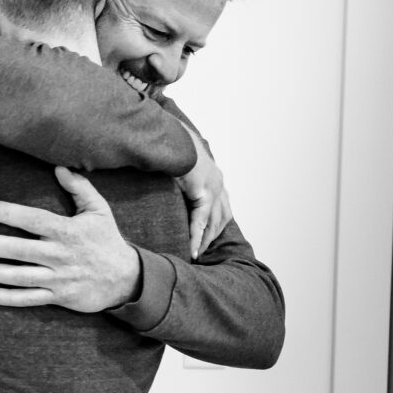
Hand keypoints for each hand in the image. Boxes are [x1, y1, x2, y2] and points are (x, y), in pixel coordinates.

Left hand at [0, 167, 140, 310]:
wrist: (127, 279)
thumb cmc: (107, 240)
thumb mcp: (99, 210)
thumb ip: (79, 187)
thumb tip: (60, 166)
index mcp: (68, 231)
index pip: (34, 220)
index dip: (9, 213)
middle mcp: (61, 255)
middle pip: (22, 250)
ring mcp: (59, 278)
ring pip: (23, 276)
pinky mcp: (60, 297)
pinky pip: (31, 299)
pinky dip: (10, 299)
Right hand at [176, 125, 231, 257]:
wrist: (169, 138)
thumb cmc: (170, 148)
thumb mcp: (179, 166)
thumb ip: (181, 181)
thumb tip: (173, 189)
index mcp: (213, 176)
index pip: (220, 206)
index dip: (214, 223)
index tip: (207, 237)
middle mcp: (218, 182)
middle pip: (222, 217)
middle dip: (213, 235)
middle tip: (203, 251)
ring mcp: (213, 187)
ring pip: (214, 222)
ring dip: (206, 239)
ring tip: (197, 253)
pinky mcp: (204, 192)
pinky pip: (201, 220)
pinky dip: (197, 236)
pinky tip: (192, 248)